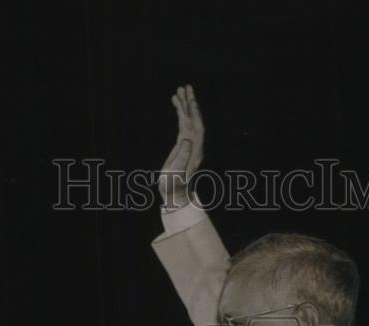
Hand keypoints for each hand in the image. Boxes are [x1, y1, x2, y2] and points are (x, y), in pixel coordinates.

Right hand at [158, 84, 203, 209]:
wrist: (175, 195)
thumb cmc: (173, 188)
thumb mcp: (175, 175)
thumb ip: (181, 159)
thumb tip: (186, 141)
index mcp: (194, 152)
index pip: (193, 128)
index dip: (190, 114)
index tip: (184, 100)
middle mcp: (195, 146)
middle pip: (195, 120)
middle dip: (191, 103)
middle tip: (186, 87)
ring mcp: (190, 145)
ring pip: (190, 121)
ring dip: (186, 105)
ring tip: (180, 89)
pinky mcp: (184, 146)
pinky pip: (185, 125)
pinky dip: (181, 114)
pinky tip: (176, 104)